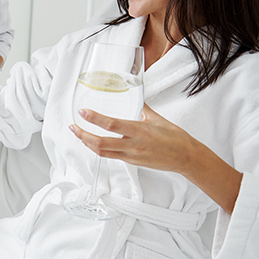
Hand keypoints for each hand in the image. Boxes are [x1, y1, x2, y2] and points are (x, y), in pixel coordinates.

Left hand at [69, 105, 196, 174]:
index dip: (95, 119)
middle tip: (72, 127)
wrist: (186, 157)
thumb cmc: (174, 137)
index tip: (83, 112)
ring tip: (79, 134)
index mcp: (140, 131)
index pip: (112, 125)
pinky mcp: (132, 163)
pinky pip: (110, 156)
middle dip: (83, 135)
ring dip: (88, 143)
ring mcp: (131, 156)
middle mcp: (133, 146)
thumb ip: (141, 108)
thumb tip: (133, 96)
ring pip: (103, 152)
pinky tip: (93, 142)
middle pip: (101, 143)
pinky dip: (98, 149)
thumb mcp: (157, 118)